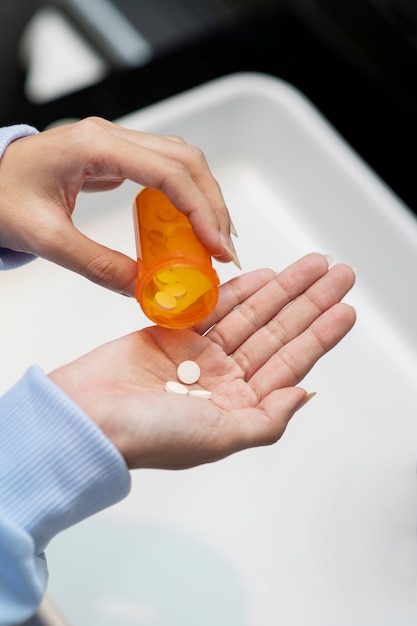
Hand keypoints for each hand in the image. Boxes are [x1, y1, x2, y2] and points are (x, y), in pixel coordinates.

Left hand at [0, 117, 234, 294]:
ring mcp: (115, 144)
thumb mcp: (45, 238)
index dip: (200, 210)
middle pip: (186, 160)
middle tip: (225, 247)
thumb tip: (143, 287)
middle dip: (213, 204)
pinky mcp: (116, 157)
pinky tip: (191, 222)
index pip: (167, 172)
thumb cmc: (2, 198)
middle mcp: (110, 136)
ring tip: (217, 236)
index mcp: (93, 146)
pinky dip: (187, 195)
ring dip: (205, 197)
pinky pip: (164, 169)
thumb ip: (96, 264)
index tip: (216, 246)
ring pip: (181, 161)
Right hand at [49, 253, 355, 469]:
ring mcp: (198, 354)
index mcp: (238, 405)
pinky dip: (239, 290)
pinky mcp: (172, 333)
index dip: (320, 335)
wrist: (88, 416)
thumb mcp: (221, 437)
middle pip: (277, 332)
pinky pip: (214, 306)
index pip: (290, 363)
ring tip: (312, 267)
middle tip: (338, 274)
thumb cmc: (150, 435)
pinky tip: (264, 276)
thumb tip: (305, 393)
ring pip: (251, 315)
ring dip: (282, 290)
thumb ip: (267, 419)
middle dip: (309, 303)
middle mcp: (223, 378)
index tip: (345, 309)